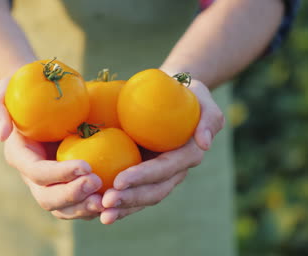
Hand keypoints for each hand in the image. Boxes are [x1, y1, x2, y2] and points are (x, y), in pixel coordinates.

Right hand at [0, 77, 103, 219]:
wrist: (40, 96)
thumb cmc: (23, 89)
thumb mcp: (2, 92)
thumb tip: (2, 134)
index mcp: (20, 156)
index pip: (36, 172)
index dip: (59, 174)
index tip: (86, 166)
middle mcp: (33, 175)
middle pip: (48, 198)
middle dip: (73, 196)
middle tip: (98, 183)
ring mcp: (50, 182)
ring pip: (63, 208)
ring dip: (85, 208)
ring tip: (108, 199)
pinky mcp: (67, 182)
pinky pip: (79, 203)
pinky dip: (94, 205)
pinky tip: (113, 198)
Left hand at [99, 79, 224, 223]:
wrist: (169, 96)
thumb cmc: (184, 93)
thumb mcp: (201, 96)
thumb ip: (209, 117)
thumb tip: (204, 143)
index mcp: (187, 154)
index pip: (164, 169)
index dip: (143, 177)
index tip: (119, 181)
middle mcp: (174, 171)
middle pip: (154, 191)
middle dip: (130, 199)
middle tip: (105, 203)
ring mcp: (160, 176)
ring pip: (143, 198)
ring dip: (123, 208)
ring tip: (102, 214)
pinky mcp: (145, 176)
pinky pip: (133, 194)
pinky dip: (119, 204)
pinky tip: (98, 209)